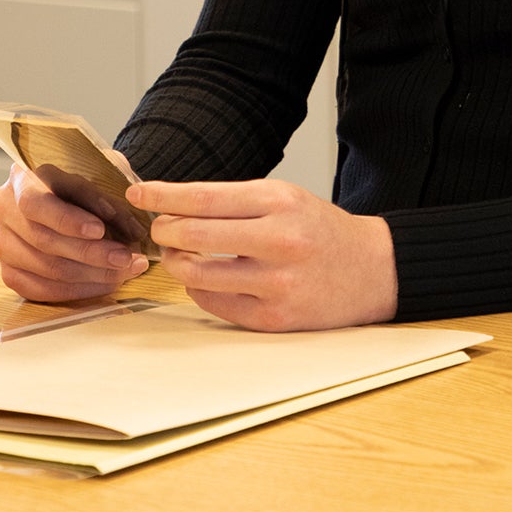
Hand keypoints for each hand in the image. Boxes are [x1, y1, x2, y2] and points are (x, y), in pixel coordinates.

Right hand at [0, 162, 148, 301]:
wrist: (74, 196)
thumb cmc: (88, 181)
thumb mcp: (101, 170)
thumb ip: (111, 191)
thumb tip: (132, 227)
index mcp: (22, 178)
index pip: (36, 203)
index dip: (67, 220)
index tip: (99, 230)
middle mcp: (4, 210)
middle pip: (43, 240)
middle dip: (90, 252)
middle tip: (125, 257)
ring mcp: (3, 243)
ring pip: (45, 268)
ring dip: (90, 274)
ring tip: (124, 270)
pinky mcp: (9, 271)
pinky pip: (41, 289)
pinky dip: (78, 290)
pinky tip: (106, 283)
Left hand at [127, 178, 397, 331]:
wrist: (373, 270)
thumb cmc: (321, 230)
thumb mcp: (285, 198)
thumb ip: (234, 202)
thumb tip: (175, 208)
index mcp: (280, 202)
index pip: (205, 197)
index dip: (164, 196)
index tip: (138, 193)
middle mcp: (279, 240)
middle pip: (194, 235)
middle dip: (165, 231)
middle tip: (159, 229)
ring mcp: (276, 284)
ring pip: (197, 274)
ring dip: (177, 263)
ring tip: (179, 254)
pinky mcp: (274, 318)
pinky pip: (215, 304)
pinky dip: (199, 289)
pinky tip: (204, 278)